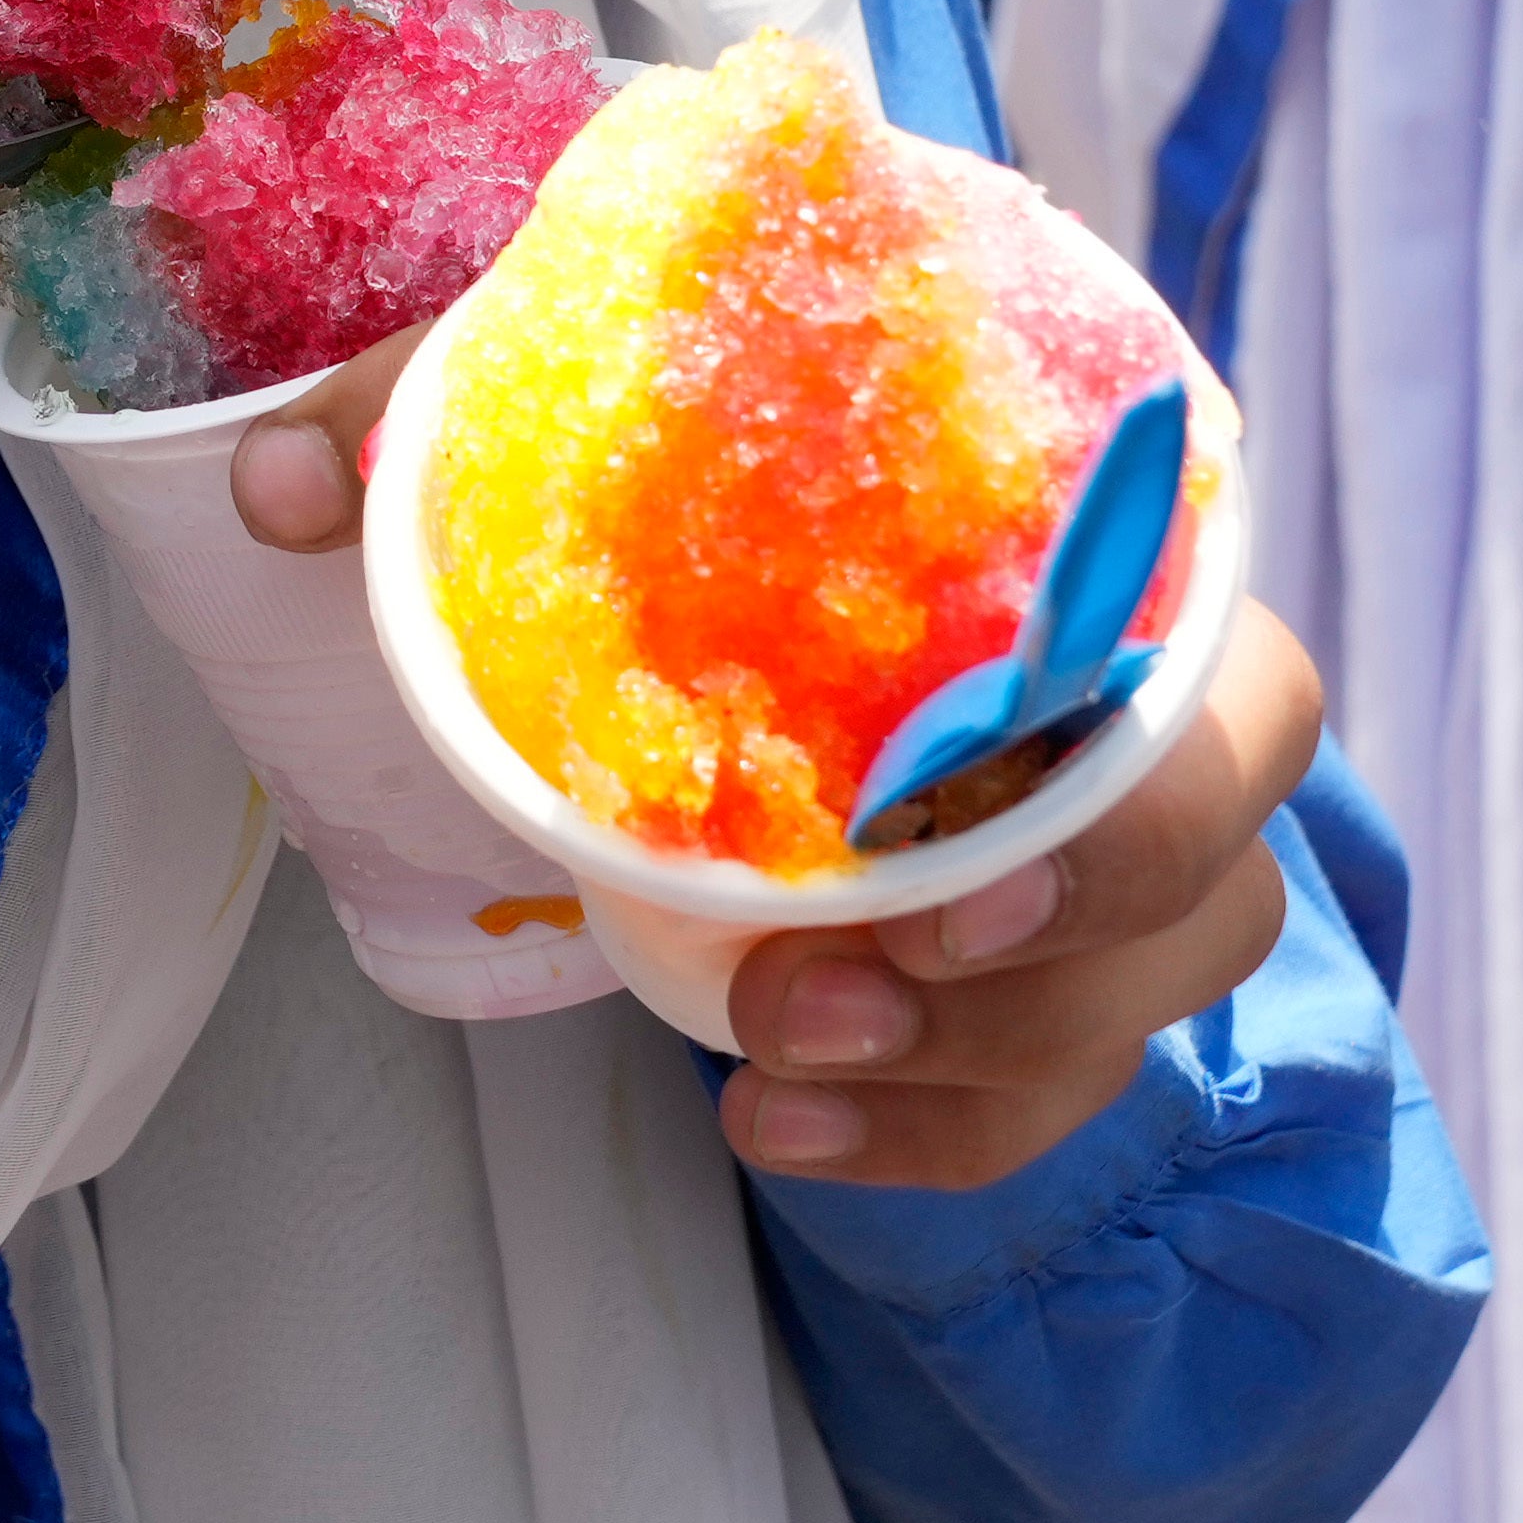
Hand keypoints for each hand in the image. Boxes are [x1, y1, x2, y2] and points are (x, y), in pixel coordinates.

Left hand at [236, 327, 1338, 1188]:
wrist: (760, 490)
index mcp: (1117, 554)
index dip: (1146, 803)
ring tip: (764, 1068)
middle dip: (1036, 973)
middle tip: (815, 990)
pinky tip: (772, 1127)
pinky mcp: (1035, 967)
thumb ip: (445, 407)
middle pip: (1216, 882)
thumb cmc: (724, 425)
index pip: (1245, 691)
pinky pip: (1030, 1093)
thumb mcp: (588, 386)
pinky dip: (918, 1137)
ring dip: (965, 1071)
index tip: (947, 874)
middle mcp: (1158, 717)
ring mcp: (1111, 859)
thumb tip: (278, 482)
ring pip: (1138, 1010)